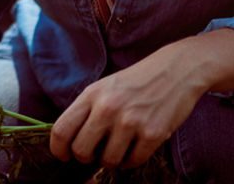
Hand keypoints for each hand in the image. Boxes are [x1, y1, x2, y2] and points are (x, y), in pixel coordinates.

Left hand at [49, 29, 233, 168]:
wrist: (175, 70)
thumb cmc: (135, 81)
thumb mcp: (103, 88)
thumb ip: (86, 110)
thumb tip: (69, 141)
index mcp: (91, 95)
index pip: (61, 130)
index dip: (58, 149)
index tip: (64, 155)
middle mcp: (107, 109)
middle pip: (81, 150)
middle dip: (84, 158)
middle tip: (93, 153)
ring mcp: (130, 122)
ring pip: (108, 160)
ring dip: (110, 161)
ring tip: (116, 149)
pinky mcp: (153, 134)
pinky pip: (133, 161)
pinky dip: (130, 161)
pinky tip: (133, 149)